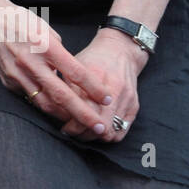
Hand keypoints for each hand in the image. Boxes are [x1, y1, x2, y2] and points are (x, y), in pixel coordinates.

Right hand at [0, 4, 112, 133]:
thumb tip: (75, 74)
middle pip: (61, 95)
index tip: (108, 99)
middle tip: (100, 127)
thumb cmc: (19, 21)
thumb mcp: (46, 30)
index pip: (75, 72)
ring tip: (81, 125)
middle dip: (83, 114)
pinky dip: (46, 106)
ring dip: (65, 117)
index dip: (94, 88)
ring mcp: (17, 75)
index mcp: (44, 45)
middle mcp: (30, 62)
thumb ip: (60, 53)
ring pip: (45, 104)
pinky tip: (58, 112)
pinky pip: (30, 98)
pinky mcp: (8, 82)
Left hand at [58, 28, 146, 143]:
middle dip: (82, 134)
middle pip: (99, 126)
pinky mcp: (134, 106)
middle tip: (70, 131)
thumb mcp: (74, 66)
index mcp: (96, 77)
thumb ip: (66, 86)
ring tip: (83, 132)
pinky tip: (97, 131)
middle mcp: (114, 90)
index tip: (64, 127)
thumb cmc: (93, 59)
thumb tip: (54, 109)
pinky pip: (122, 131)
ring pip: (111, 133)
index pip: (85, 111)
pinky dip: (109, 135)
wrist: (120, 51)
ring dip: (95, 137)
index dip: (73, 125)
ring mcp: (127, 99)